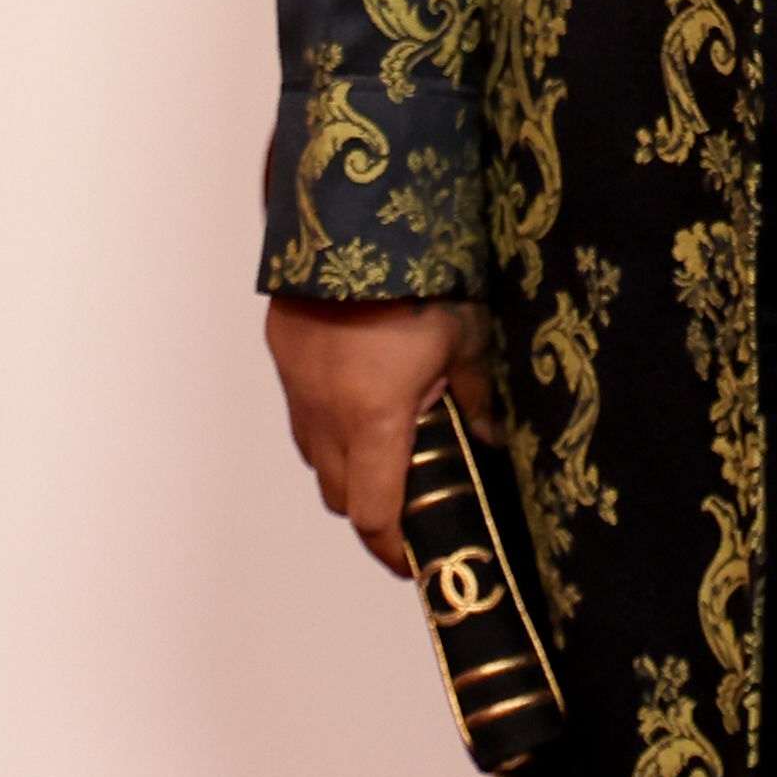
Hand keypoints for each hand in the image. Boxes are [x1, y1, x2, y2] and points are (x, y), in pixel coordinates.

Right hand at [265, 292, 498, 575]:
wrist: (352, 217)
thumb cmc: (417, 278)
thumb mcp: (466, 340)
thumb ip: (478, 398)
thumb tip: (493, 440)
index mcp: (374, 419)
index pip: (374, 515)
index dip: (394, 548)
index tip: (416, 559)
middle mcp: (326, 413)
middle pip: (341, 497)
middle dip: (373, 514)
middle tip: (409, 511)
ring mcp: (298, 386)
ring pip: (317, 458)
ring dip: (348, 470)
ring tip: (387, 454)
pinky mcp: (284, 356)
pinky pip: (302, 414)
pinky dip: (328, 428)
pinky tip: (359, 404)